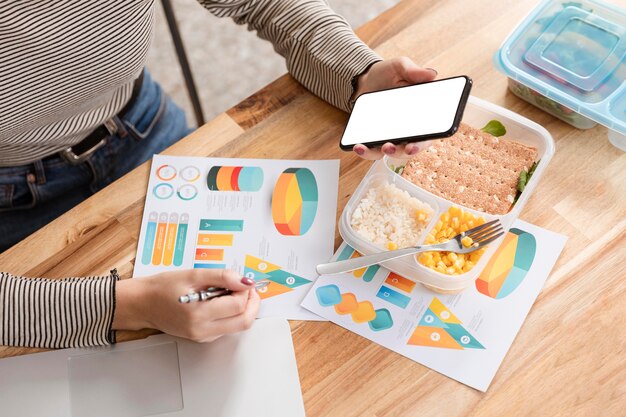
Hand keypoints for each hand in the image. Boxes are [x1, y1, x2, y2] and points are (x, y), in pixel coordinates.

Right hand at [113, 269, 260, 342]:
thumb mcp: (193, 275)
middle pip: (243, 321)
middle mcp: (202, 330)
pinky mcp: (202, 337)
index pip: (238, 305)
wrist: (142, 304)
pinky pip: (226, 328)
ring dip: (242, 308)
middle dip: (251, 303)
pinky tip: (220, 301)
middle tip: (247, 288)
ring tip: (230, 292)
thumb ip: (222, 277)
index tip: (242, 280)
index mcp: (199, 314)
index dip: (246, 291)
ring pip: (237, 326)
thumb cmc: (162, 288)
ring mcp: (203, 336)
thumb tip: (245, 281)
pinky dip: (230, 314)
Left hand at [352, 57, 437, 159]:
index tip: (414, 145)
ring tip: (382, 146)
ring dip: (387, 153)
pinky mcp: (374, 137)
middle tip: (398, 147)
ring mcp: (390, 135)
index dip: (423, 143)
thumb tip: (432, 75)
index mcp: (420, 115)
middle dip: (404, 151)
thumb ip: (413, 71)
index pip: (427, 134)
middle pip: (409, 148)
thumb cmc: (387, 74)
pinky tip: (359, 146)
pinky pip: (372, 150)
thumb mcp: (400, 67)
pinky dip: (366, 151)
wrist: (364, 79)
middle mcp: (407, 130)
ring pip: (391, 152)